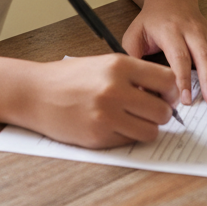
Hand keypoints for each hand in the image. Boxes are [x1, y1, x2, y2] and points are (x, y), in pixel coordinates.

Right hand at [22, 54, 178, 149]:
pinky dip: (127, 136)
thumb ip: (133, 75)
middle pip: (163, 111)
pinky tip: (113, 125)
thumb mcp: (102, 64)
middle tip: (150, 110)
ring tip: (132, 119)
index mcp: (119, 65)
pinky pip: (129, 141)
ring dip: (146, 128)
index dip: (171, 91)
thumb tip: (165, 93)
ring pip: (151, 131)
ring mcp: (107, 116)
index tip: (167, 95)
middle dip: (161, 113)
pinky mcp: (99, 137)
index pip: (167, 80)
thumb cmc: (69, 77)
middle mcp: (115, 90)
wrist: (35, 93)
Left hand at [122, 0, 206, 108]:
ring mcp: (206, 33)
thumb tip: (136, 85)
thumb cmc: (151, 20)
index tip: (185, 99)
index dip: (183, 79)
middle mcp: (191, 31)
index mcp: (170, 30)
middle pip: (204, 57)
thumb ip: (133, 58)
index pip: (179, 56)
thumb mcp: (134, 34)